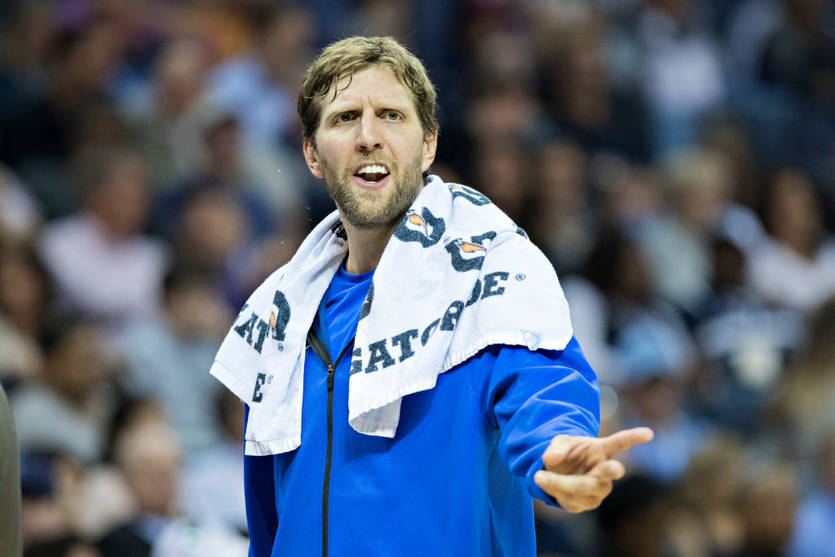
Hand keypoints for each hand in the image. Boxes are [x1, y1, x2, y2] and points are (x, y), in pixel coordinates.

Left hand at [533, 427, 653, 512]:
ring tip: (539, 476)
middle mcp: (605, 470)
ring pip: (583, 488)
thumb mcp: (558, 443)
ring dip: (560, 483)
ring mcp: (599, 488)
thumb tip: (549, 459)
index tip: (649, 433)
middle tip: (617, 468)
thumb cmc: (565, 453)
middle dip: (611, 471)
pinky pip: (572, 500)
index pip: (620, 442)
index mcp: (601, 449)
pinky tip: (547, 485)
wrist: (557, 473)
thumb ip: (555, 448)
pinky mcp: (588, 503)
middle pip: (609, 471)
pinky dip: (556, 492)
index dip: (634, 437)